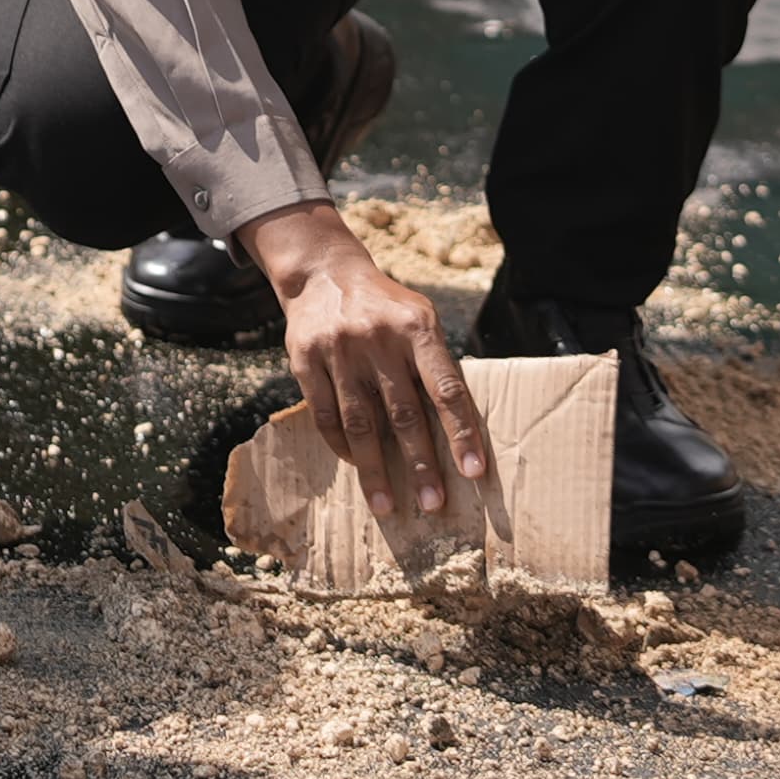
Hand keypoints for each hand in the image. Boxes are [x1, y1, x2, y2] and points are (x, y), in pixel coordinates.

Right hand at [236, 202, 491, 521]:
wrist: (324, 273)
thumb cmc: (385, 308)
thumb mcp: (418, 319)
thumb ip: (434, 365)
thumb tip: (460, 430)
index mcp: (417, 327)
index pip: (445, 388)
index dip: (461, 432)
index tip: (474, 472)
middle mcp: (378, 338)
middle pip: (403, 413)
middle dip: (420, 465)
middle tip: (433, 505)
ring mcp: (339, 349)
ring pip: (361, 423)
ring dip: (375, 470)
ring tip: (386, 505)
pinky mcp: (305, 359)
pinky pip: (325, 415)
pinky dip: (342, 446)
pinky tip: (356, 467)